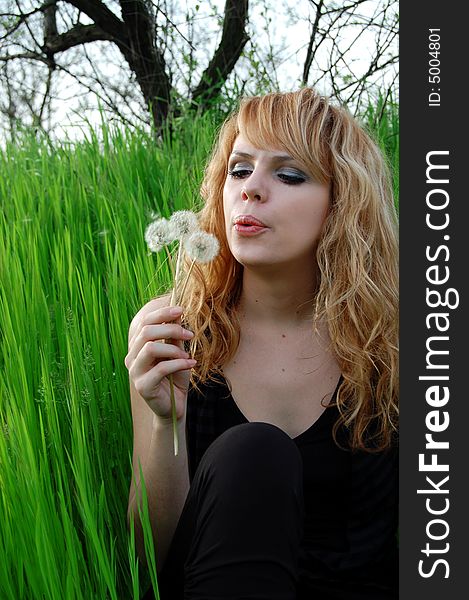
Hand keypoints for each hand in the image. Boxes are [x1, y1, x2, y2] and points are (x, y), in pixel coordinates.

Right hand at [124, 305, 195, 420]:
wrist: (175, 406)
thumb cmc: (175, 378)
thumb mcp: (177, 353)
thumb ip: (174, 336)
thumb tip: (178, 313)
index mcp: (137, 347)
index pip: (144, 322)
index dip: (162, 313)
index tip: (181, 310)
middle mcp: (132, 358)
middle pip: (146, 332)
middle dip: (170, 329)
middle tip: (189, 334)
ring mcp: (135, 372)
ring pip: (150, 348)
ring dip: (174, 349)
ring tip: (187, 355)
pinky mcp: (142, 386)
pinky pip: (161, 368)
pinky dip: (179, 363)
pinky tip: (190, 364)